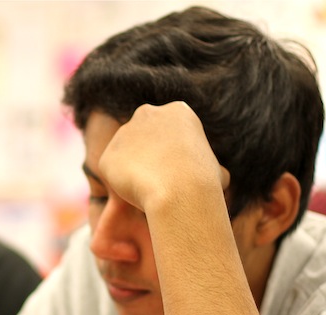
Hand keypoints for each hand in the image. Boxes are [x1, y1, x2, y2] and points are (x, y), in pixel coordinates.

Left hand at [98, 101, 228, 213]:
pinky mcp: (107, 156)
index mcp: (178, 111)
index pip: (170, 132)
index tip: (181, 170)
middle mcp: (147, 114)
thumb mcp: (217, 169)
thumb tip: (218, 176)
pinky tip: (136, 193)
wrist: (179, 191)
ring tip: (150, 189)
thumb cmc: (204, 182)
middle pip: (144, 138)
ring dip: (135, 172)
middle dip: (150, 157)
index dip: (175, 154)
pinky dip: (121, 187)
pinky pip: (112, 175)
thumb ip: (207, 165)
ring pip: (127, 157)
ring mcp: (123, 133)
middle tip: (162, 180)